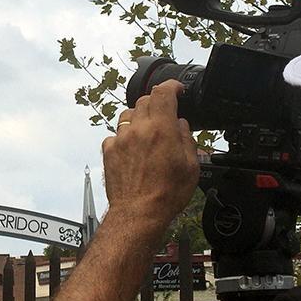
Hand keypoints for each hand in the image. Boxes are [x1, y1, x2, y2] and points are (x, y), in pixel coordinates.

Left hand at [101, 81, 199, 237]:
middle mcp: (138, 129)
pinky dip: (126, 136)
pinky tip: (134, 149)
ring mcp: (120, 139)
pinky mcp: (109, 151)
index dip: (172, 86)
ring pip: (128, 115)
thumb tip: (180, 125)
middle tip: (166, 114)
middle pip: (145, 100)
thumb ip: (186, 138)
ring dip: (140, 118)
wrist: (138, 213)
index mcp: (161, 128)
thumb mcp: (192, 166)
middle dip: (157, 103)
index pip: (163, 92)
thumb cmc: (166, 194)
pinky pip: (116, 134)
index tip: (177, 89)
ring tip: (149, 133)